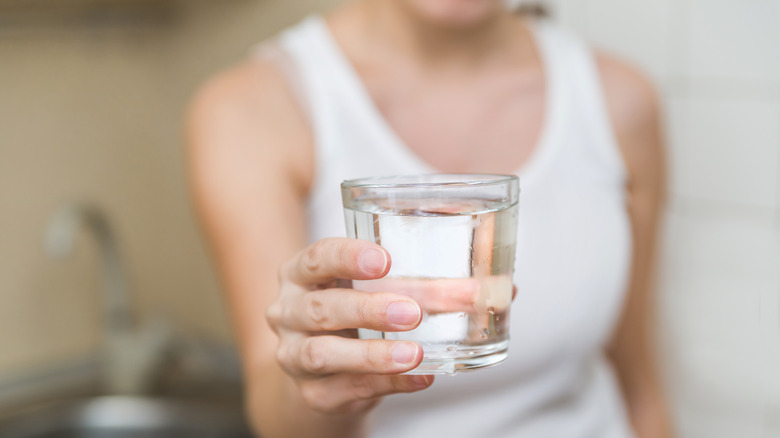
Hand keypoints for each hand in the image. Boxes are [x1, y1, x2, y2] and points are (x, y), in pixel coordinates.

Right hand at [266, 238, 433, 415]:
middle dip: (368, 310)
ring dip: (373, 353)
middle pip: (322, 308)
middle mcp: (288, 312)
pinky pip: (347, 389)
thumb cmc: (354, 313)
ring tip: (414, 353)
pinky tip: (419, 377)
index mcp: (301, 274)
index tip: (385, 259)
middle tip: (412, 312)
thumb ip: (417, 282)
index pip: (317, 258)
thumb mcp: (369, 287)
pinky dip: (386, 383)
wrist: (327, 369)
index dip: (348, 257)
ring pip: (323, 354)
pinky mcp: (313, 392)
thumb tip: (488, 289)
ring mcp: (294, 355)